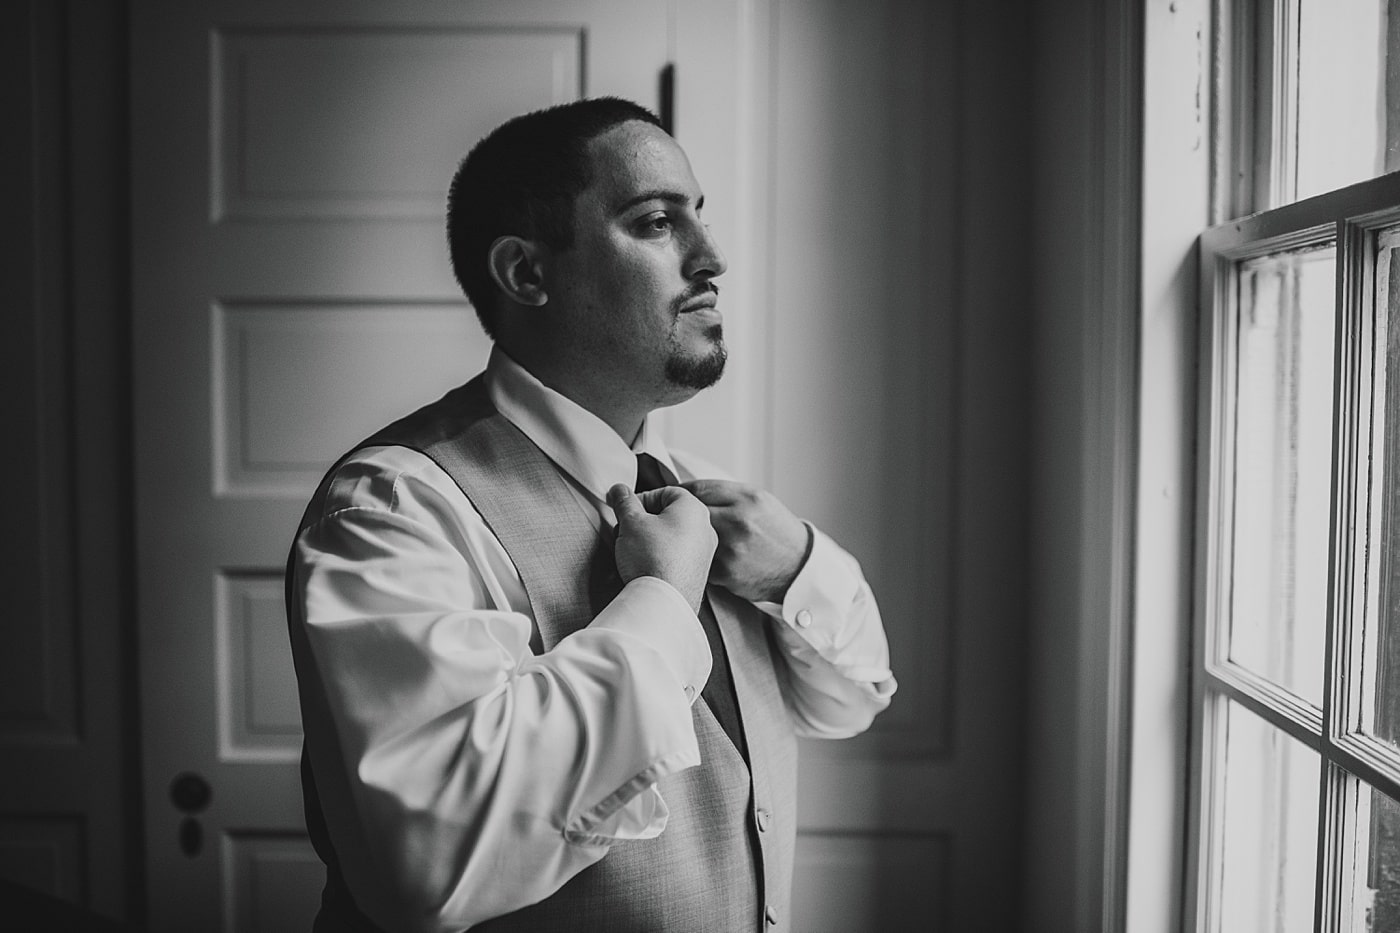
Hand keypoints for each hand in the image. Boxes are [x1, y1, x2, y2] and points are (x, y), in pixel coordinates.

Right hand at [607, 484, 717, 611]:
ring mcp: (704, 552)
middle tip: (626, 529)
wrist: (663, 602)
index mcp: (693, 508)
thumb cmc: (653, 558)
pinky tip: (645, 566)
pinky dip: (660, 556)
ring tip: (631, 549)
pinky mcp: (698, 572)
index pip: (666, 491)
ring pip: (672, 536)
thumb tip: (619, 491)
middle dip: (643, 519)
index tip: (625, 508)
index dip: (641, 498)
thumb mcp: (631, 521)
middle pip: (669, 514)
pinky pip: (677, 556)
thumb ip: (624, 501)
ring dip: (650, 538)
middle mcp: (705, 528)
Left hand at [680, 479, 810, 602]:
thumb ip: (727, 494)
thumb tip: (689, 492)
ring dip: (686, 538)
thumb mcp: (760, 501)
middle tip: (673, 517)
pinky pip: (699, 561)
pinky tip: (702, 558)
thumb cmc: (777, 531)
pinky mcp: (725, 573)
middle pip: (691, 513)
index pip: (699, 489)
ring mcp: (731, 549)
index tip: (672, 495)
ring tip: (687, 539)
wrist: (799, 567)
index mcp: (748, 499)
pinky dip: (697, 559)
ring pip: (691, 538)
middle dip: (679, 515)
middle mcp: (739, 521)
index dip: (680, 492)